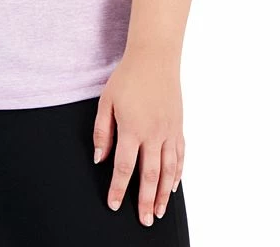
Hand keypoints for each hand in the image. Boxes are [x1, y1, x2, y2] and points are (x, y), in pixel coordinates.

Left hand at [92, 49, 184, 226]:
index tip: (114, 203)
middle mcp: (153, 134)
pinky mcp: (178, 127)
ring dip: (163, 194)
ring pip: (168, 171)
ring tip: (159, 212)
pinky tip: (173, 187)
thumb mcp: (106, 101)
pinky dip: (177, 175)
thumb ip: (102, 131)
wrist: (154, 59)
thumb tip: (99, 157)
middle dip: (145, 201)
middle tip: (143, 220)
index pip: (123, 167)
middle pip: (149, 176)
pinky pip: (180, 157)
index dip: (118, 188)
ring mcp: (168, 132)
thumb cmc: (128, 78)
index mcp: (132, 129)